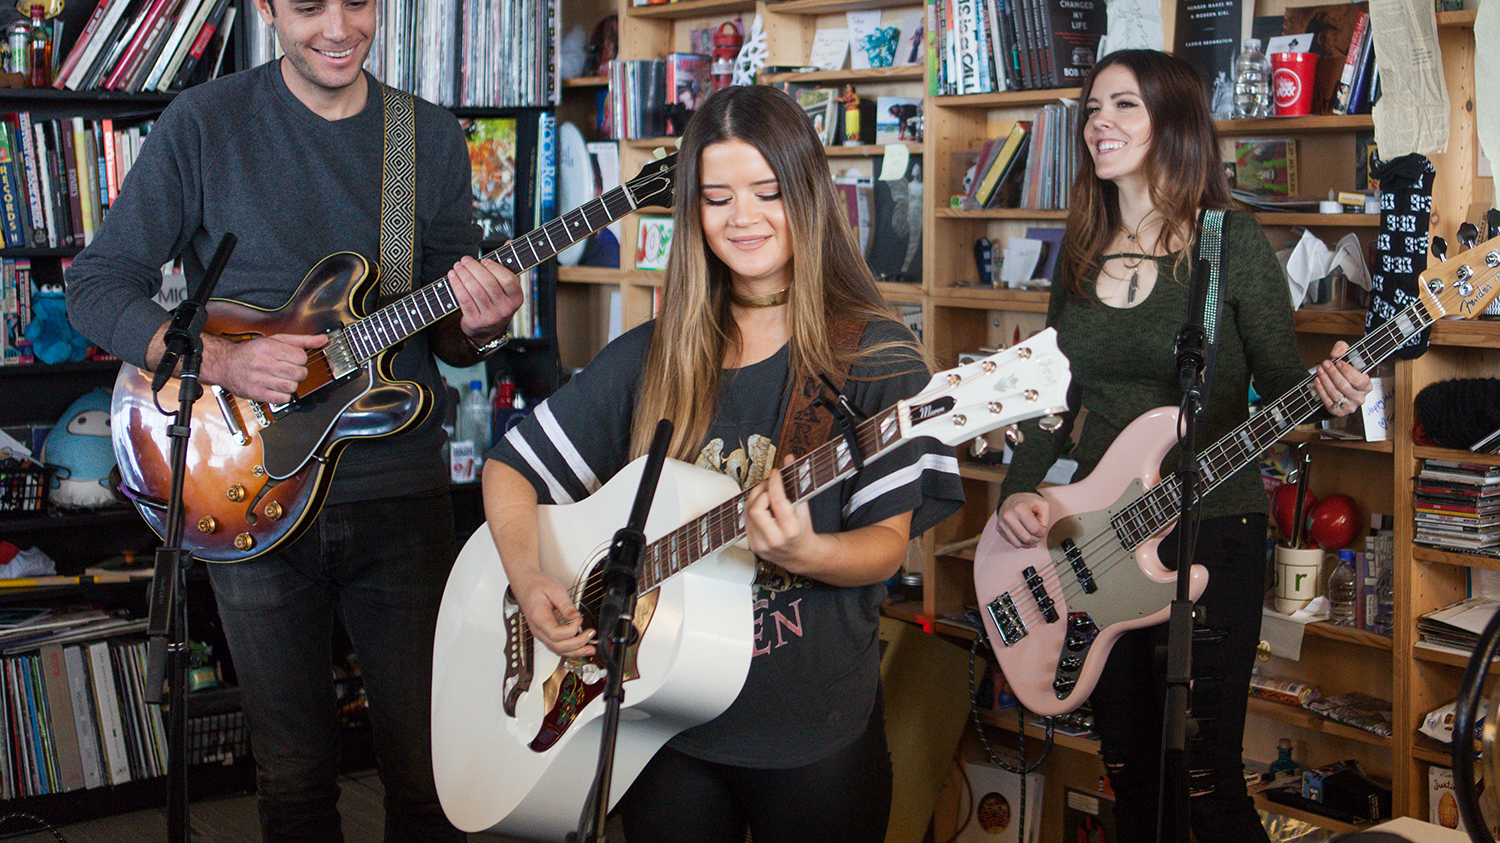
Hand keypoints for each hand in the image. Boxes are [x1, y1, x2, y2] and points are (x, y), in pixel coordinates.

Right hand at [199, 332, 327, 404]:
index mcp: (269, 347)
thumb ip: (301, 340)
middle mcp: (264, 363)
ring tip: (282, 378)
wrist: (225, 363)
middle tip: (290, 370)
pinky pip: (282, 399)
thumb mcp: (275, 340)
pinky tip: (276, 388)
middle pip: (299, 373)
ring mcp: (260, 379)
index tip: (293, 359)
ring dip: (291, 384)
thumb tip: (323, 339)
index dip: (300, 359)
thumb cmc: (251, 352)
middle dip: (298, 372)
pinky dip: (283, 396)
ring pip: (292, 387)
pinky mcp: (257, 393)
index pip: (301, 357)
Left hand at [448, 256, 524, 346]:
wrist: (487, 331)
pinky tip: (452, 277)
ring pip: (475, 291)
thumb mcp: (507, 287)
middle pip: (489, 284)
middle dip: (474, 268)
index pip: (509, 280)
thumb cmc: (497, 302)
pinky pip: (464, 300)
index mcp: (516, 298)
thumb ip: (508, 264)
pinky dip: (456, 286)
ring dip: (464, 276)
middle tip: (465, 259)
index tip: (484, 260)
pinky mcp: (475, 321)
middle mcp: (505, 309)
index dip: (495, 268)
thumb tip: (509, 242)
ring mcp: (490, 316)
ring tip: (457, 266)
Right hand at [509, 568, 595, 658]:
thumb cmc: (537, 585)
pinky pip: (557, 647)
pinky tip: (581, 648)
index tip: (580, 619)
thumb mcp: (555, 590)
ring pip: (558, 650)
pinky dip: (570, 650)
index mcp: (538, 617)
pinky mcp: (545, 634)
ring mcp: (541, 634)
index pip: (555, 634)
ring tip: (590, 648)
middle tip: (591, 634)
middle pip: (558, 646)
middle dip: (577, 644)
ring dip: (576, 652)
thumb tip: (576, 617)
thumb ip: (566, 606)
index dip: (571, 630)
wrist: (526, 584)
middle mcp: (538, 630)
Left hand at [745, 457, 819, 568]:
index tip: (775, 473)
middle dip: (761, 492)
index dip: (774, 483)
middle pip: (756, 508)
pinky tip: (762, 508)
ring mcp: (761, 544)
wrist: (800, 554)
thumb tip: (788, 458)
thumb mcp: (803, 507)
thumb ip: (795, 482)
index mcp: (790, 530)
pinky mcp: (752, 545)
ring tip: (766, 495)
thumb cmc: (802, 530)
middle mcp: (774, 539)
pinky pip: (746, 521)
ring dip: (755, 499)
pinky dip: (752, 510)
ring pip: (748, 513)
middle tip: (768, 485)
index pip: (776, 501)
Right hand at [996, 492, 1049, 548]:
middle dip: (1036, 539)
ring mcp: (1002, 523)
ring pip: (1018, 544)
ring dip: (1029, 543)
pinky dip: (1022, 543)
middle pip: (1027, 538)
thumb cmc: (1029, 501)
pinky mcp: (999, 528)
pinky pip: (1013, 543)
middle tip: (1039, 534)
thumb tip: (1039, 535)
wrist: (1013, 496)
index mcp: (1020, 508)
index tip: (1043, 528)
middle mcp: (1008, 516)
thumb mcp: (1043, 505)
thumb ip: (1044, 520)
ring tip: (1033, 536)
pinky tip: (1026, 537)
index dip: (1043, 532)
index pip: (1035, 529)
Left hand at [1313, 340, 1372, 416]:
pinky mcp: (1337, 411)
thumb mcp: (1347, 355)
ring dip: (1325, 380)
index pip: (1359, 380)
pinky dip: (1320, 390)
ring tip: (1320, 370)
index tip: (1338, 362)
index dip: (1347, 371)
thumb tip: (1336, 353)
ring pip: (1335, 393)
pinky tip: (1318, 380)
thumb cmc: (1345, 371)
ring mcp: (1349, 406)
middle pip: (1344, 386)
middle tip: (1325, 364)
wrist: (1338, 385)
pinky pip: (1327, 401)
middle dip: (1332, 373)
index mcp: (1367, 386)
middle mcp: (1360, 398)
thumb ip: (1343, 348)